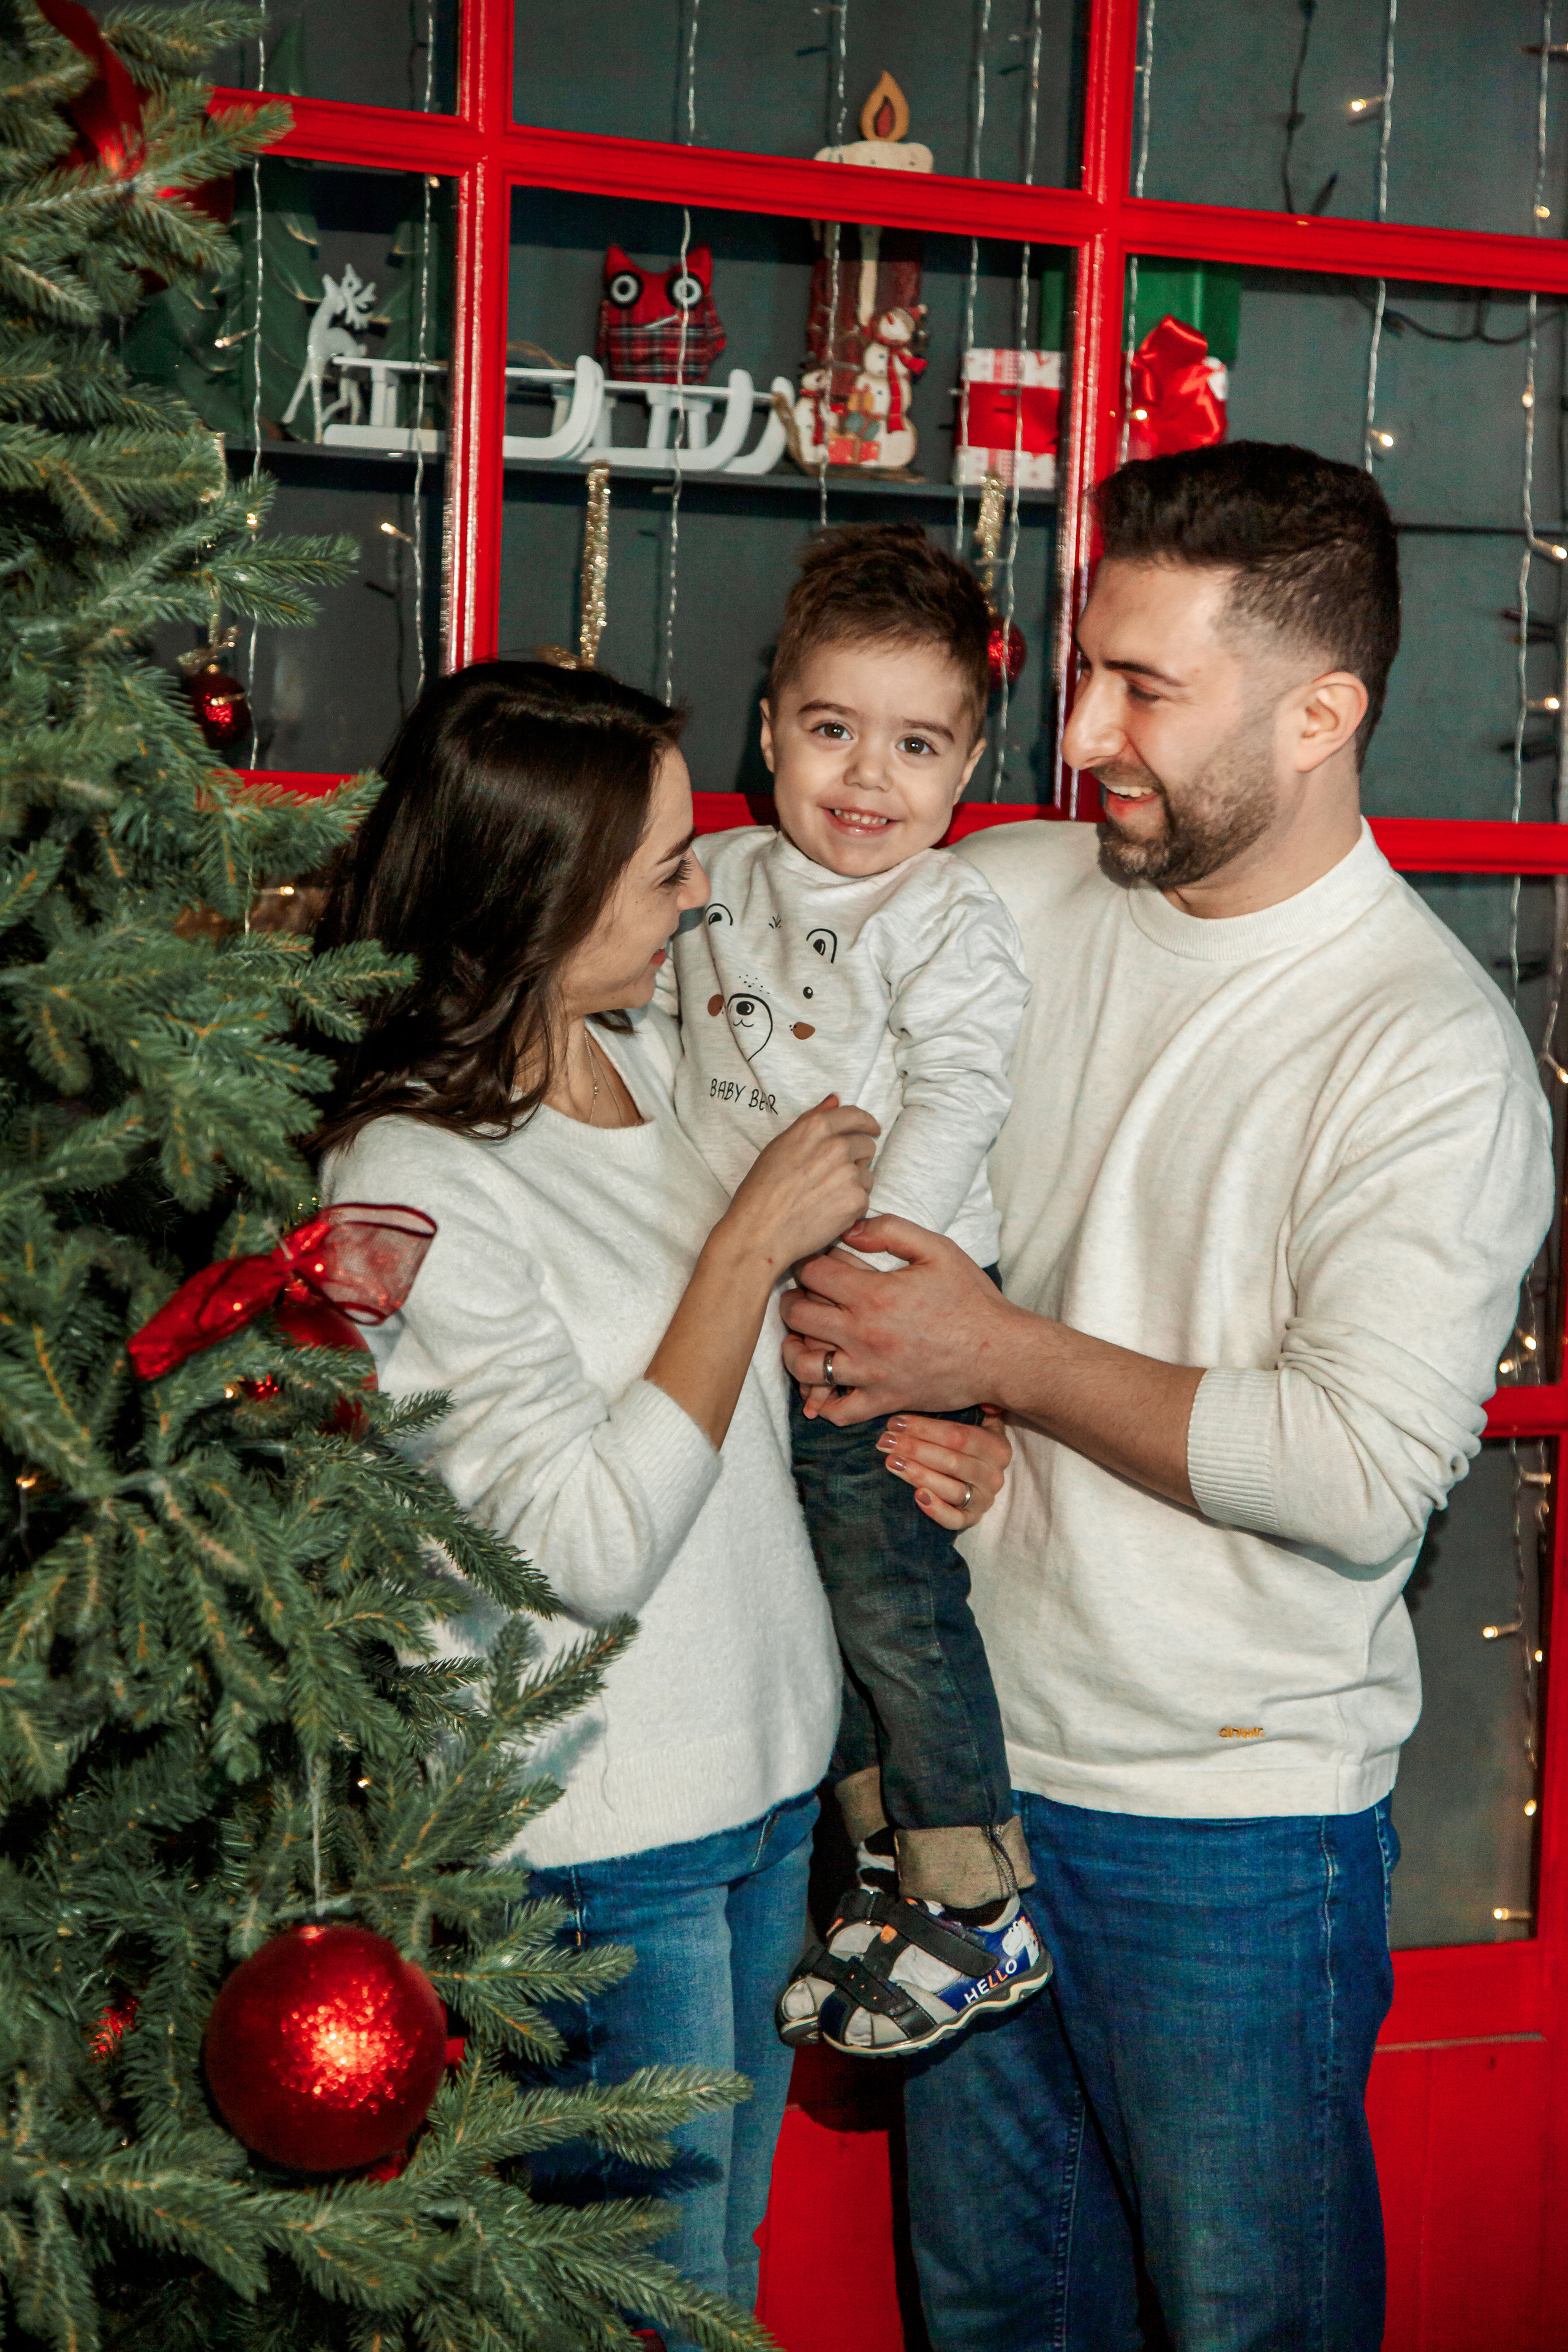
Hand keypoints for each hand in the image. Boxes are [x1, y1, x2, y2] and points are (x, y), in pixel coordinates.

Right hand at [721, 1096, 878, 1272]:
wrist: (760, 1232)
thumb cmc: (762, 1191)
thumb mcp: (780, 1145)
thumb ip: (813, 1119)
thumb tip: (835, 1099)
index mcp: (816, 1127)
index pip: (856, 1116)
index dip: (866, 1123)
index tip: (871, 1129)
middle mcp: (836, 1146)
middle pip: (866, 1145)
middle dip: (857, 1158)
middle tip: (834, 1175)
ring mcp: (849, 1173)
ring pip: (867, 1174)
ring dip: (854, 1183)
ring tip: (825, 1196)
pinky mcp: (857, 1200)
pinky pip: (865, 1198)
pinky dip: (851, 1206)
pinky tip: (827, 1211)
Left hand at [781, 1213, 1018, 1423]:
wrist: (1001, 1354)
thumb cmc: (972, 1300)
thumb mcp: (938, 1249)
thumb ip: (891, 1231)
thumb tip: (850, 1229)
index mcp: (874, 1295)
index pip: (811, 1274)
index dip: (806, 1263)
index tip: (814, 1264)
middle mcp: (863, 1335)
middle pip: (797, 1317)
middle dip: (791, 1301)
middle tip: (800, 1297)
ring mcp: (870, 1372)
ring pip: (804, 1366)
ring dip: (794, 1350)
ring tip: (802, 1339)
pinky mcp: (882, 1400)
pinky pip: (836, 1411)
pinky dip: (822, 1401)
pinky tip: (825, 1385)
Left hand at [878, 1407, 1009, 1531]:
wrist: (980, 1478)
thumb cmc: (970, 1442)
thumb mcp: (980, 1421)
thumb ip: (978, 1406)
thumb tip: (984, 1401)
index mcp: (997, 1448)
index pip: (960, 1437)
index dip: (926, 1429)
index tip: (895, 1422)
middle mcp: (994, 1476)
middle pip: (952, 1462)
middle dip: (915, 1449)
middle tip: (885, 1441)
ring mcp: (984, 1500)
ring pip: (952, 1489)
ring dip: (919, 1475)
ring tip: (891, 1462)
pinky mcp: (972, 1520)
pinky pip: (955, 1520)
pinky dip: (937, 1510)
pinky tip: (917, 1496)